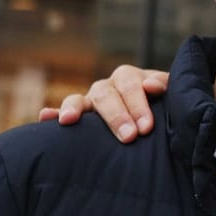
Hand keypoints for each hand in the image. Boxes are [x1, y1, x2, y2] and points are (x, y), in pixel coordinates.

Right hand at [36, 65, 168, 142]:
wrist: (155, 123)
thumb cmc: (165, 110)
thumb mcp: (171, 98)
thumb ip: (167, 88)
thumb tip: (153, 86)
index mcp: (131, 79)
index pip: (131, 85)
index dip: (138, 104)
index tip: (146, 127)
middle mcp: (109, 87)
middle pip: (106, 93)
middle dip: (116, 115)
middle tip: (129, 136)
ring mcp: (91, 101)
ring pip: (80, 99)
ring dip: (74, 108)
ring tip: (69, 120)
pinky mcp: (79, 115)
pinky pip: (62, 112)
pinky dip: (53, 114)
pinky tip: (45, 117)